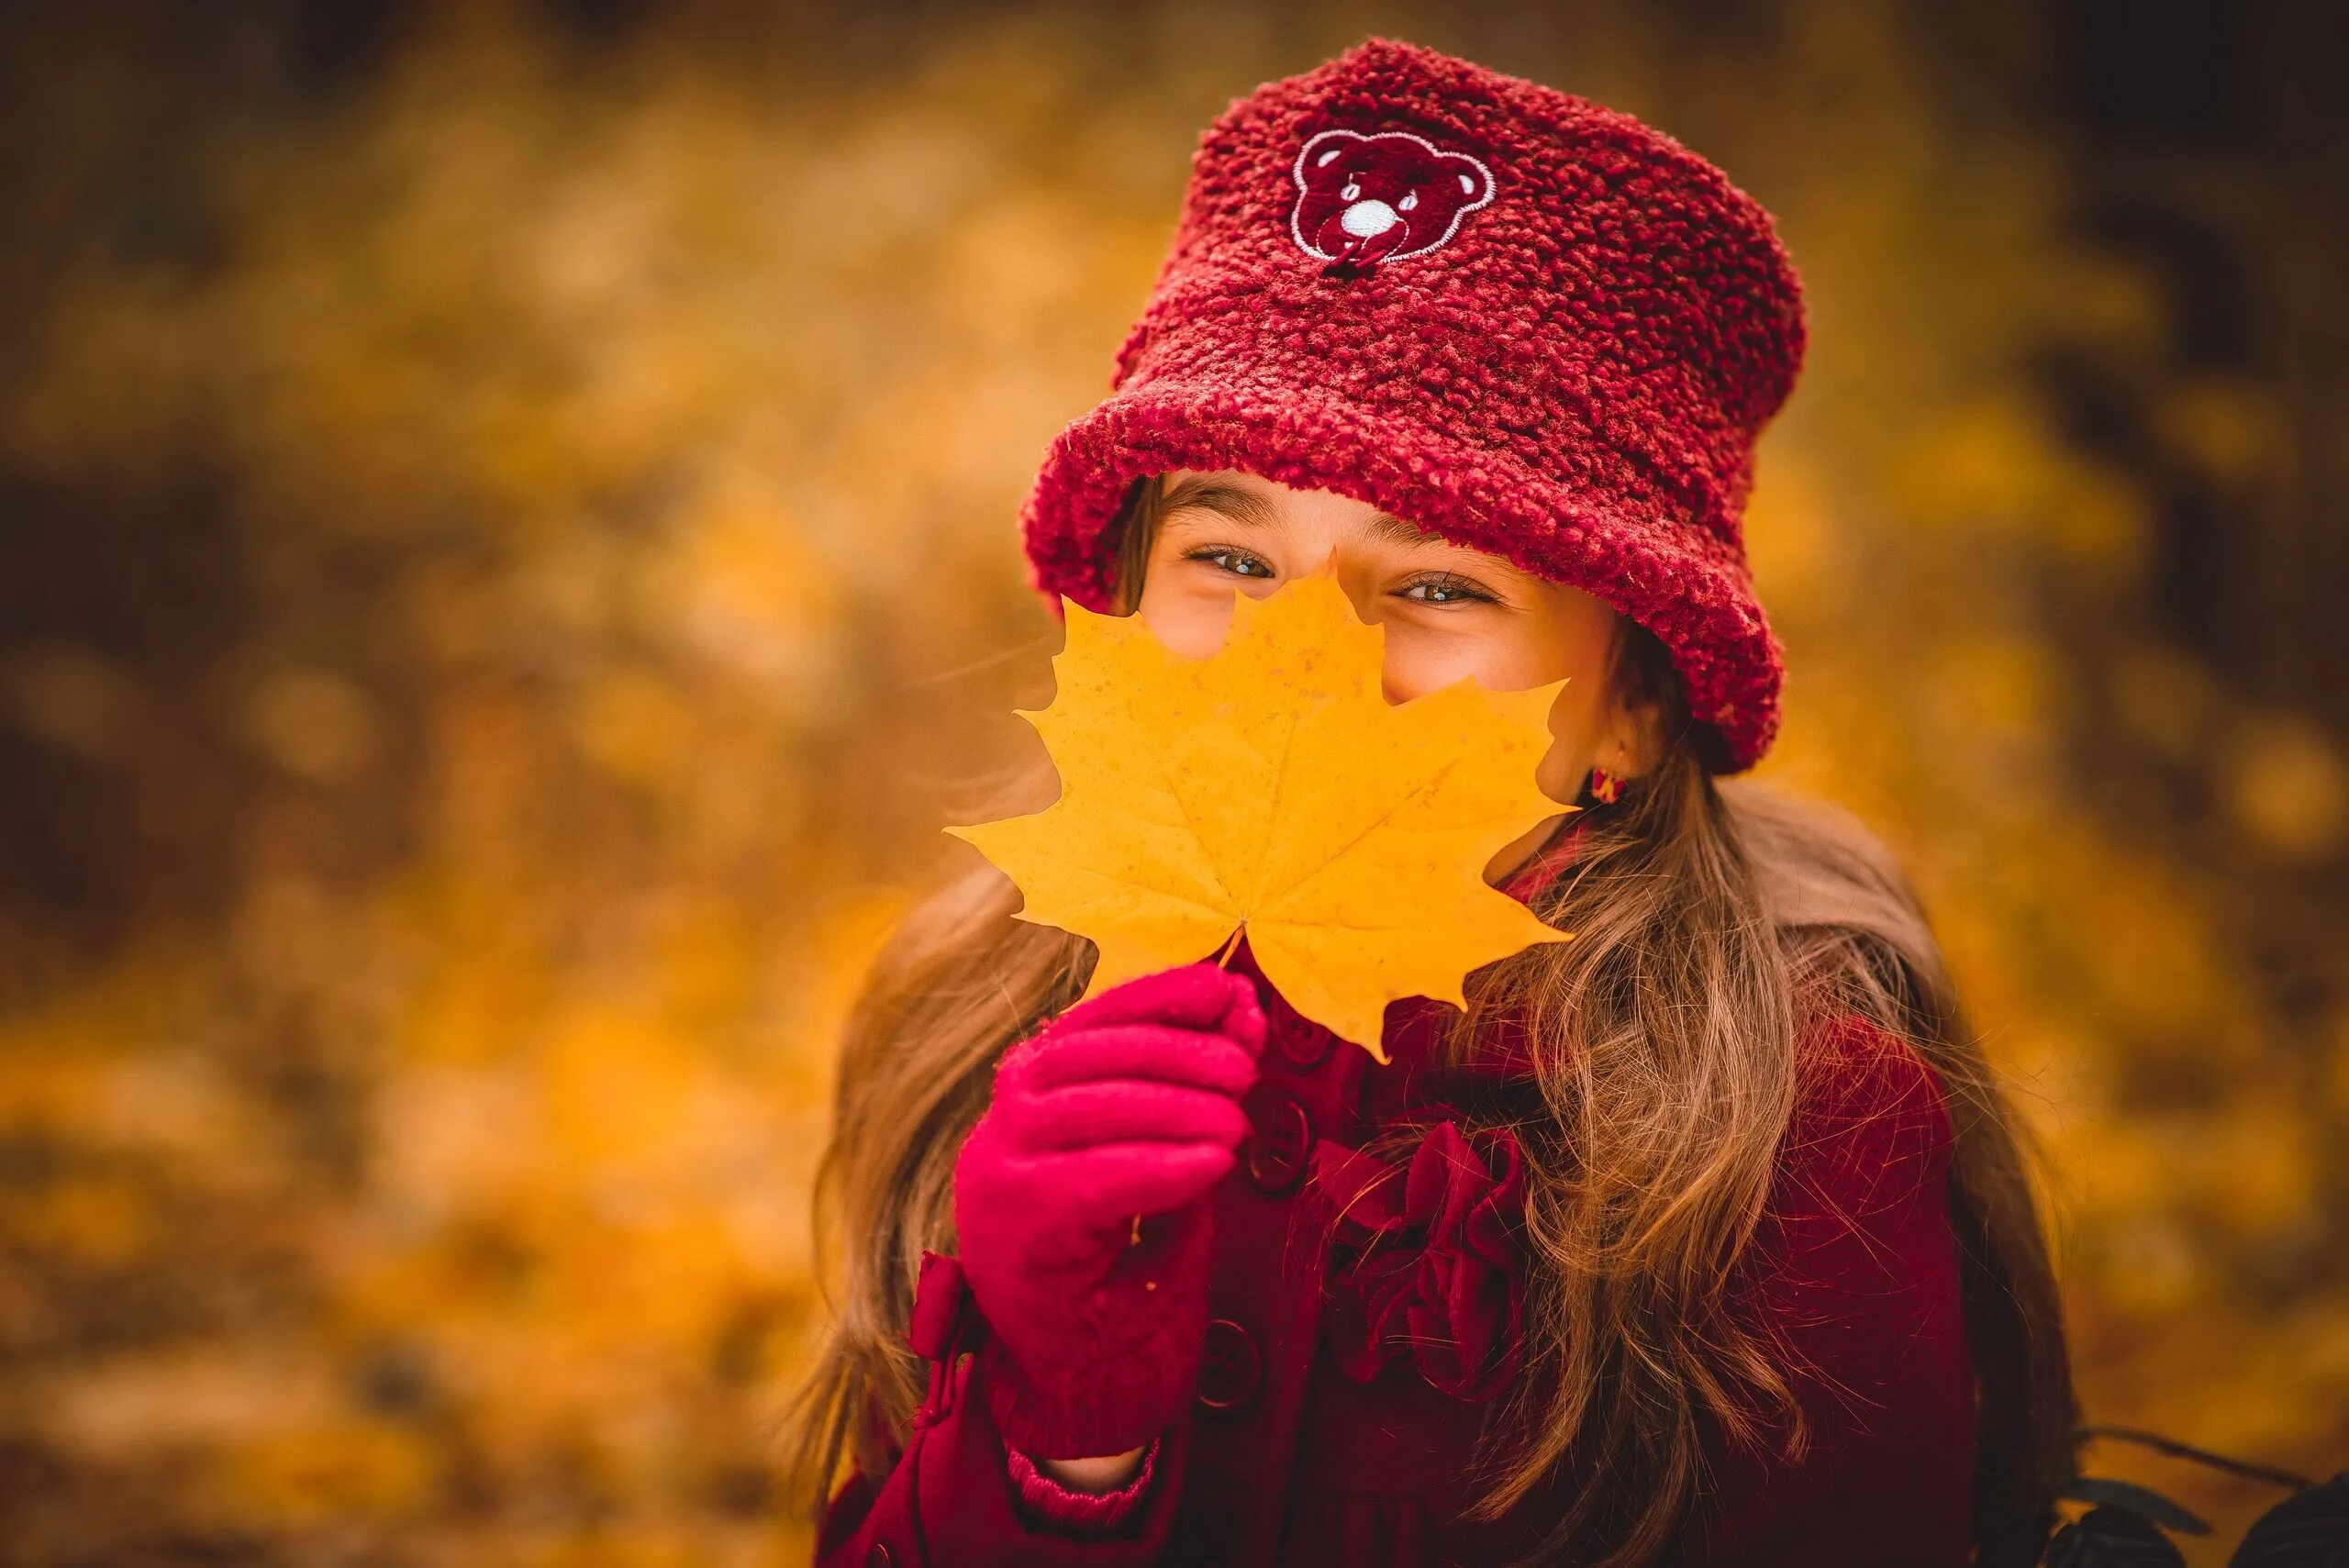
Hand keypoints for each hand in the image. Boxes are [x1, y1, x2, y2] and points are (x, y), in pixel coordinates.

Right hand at [952, 959, 1264, 1459]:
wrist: (1079, 1376)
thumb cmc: (1122, 1261)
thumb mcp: (1161, 1157)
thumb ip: (1193, 1087)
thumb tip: (1242, 1007)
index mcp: (1029, 1093)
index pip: (1093, 1021)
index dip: (1161, 998)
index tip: (1228, 991)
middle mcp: (1001, 1123)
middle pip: (1089, 1058)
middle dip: (1176, 1053)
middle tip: (1245, 1072)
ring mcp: (996, 1174)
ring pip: (1086, 1111)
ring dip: (1175, 1108)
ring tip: (1239, 1122)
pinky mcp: (1013, 1230)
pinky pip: (1091, 1182)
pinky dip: (1158, 1167)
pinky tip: (1212, 1165)